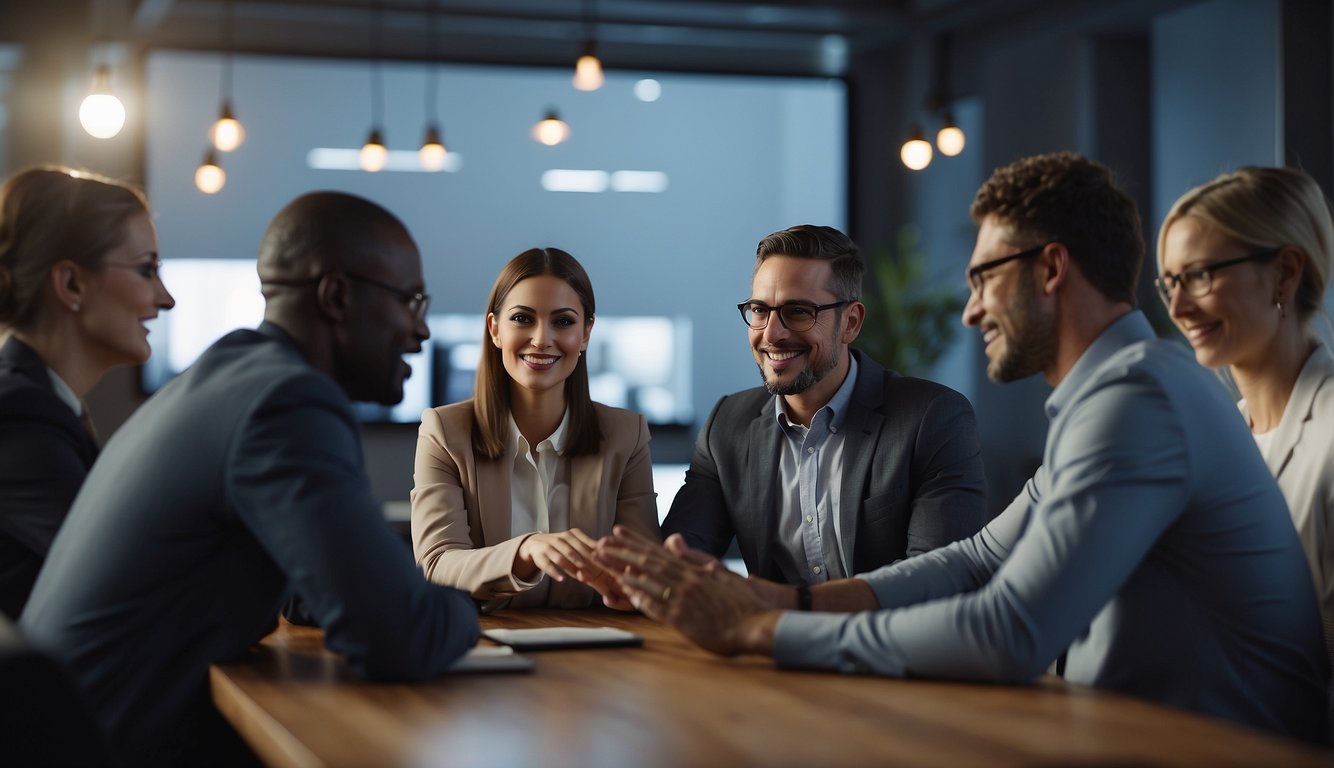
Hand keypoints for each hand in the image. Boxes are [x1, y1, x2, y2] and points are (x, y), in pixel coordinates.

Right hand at [516, 528, 600, 583]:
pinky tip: (561, 579)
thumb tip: (610, 555)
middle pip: (574, 551)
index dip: (594, 553)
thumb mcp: (575, 543)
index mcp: (573, 534)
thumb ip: (589, 548)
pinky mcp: (540, 555)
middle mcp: (561, 538)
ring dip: (570, 567)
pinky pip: (547, 564)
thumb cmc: (563, 545)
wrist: (536, 543)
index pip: (586, 544)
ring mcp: (549, 546)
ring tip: (579, 576)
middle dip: (584, 563)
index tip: (604, 563)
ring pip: (561, 557)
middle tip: (595, 575)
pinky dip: (554, 572)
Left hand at [596, 525, 779, 655]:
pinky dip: (638, 596)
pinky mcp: (682, 619)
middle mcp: (686, 581)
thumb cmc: (741, 602)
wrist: (756, 623)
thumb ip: (694, 558)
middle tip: (600, 541)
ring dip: (622, 568)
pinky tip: (623, 589)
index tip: (617, 532)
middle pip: (647, 562)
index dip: (636, 541)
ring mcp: (683, 599)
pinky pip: (655, 605)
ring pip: (646, 579)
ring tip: (602, 560)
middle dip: (621, 550)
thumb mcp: (720, 574)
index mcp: (694, 571)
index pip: (659, 552)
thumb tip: (674, 539)